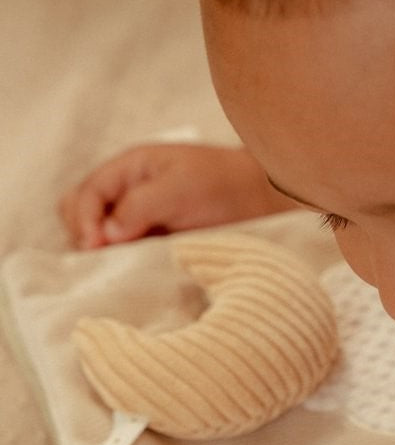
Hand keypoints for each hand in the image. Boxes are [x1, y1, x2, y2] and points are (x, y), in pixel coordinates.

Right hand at [58, 143, 294, 248]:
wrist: (263, 201)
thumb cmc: (223, 184)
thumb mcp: (180, 187)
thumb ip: (139, 206)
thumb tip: (105, 234)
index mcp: (129, 169)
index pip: (86, 195)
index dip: (85, 221)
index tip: (95, 247)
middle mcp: (128, 193)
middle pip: (80, 214)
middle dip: (85, 235)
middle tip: (104, 258)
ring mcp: (139, 219)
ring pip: (99, 237)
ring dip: (101, 253)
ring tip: (117, 267)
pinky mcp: (153, 242)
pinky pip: (124, 254)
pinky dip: (121, 264)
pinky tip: (131, 275)